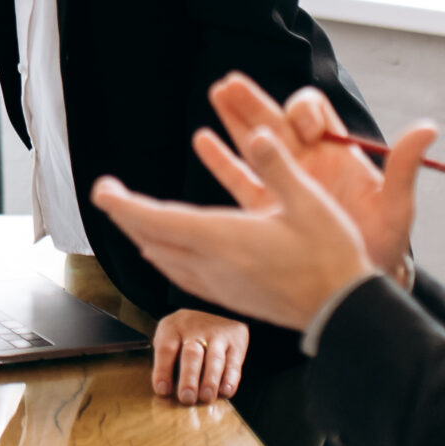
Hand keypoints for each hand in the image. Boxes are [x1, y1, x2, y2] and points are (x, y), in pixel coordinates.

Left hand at [89, 125, 384, 330]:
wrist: (343, 312)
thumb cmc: (332, 255)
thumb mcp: (310, 202)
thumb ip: (278, 167)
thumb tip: (257, 134)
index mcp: (226, 238)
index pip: (160, 220)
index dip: (125, 205)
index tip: (101, 191)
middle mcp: (213, 264)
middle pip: (152, 240)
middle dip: (125, 216)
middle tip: (107, 195)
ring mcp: (218, 285)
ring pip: (163, 259)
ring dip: (141, 236)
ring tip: (128, 217)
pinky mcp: (228, 298)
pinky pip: (181, 274)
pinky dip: (163, 255)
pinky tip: (164, 251)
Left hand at [151, 309, 247, 402]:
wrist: (217, 302)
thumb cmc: (188, 326)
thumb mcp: (171, 331)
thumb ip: (166, 357)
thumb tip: (165, 389)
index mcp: (173, 329)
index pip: (165, 349)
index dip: (162, 370)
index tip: (162, 390)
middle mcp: (195, 332)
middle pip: (191, 356)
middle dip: (189, 379)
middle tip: (187, 398)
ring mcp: (217, 338)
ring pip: (214, 360)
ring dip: (210, 380)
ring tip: (206, 397)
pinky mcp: (236, 344)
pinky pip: (234, 362)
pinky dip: (231, 378)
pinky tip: (226, 391)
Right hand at [192, 74, 433, 277]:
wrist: (361, 283)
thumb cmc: (384, 242)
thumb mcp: (397, 205)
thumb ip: (405, 165)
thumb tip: (429, 127)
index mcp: (335, 154)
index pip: (314, 115)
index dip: (304, 113)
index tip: (303, 129)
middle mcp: (306, 162)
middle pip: (275, 121)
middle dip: (254, 102)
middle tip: (231, 84)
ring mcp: (283, 184)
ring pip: (254, 142)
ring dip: (235, 119)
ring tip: (216, 94)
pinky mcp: (266, 208)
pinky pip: (240, 178)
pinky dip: (221, 159)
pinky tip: (202, 139)